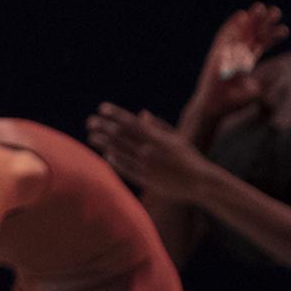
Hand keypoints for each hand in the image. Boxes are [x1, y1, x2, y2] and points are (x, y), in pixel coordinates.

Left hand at [86, 103, 206, 199]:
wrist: (200, 182)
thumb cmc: (189, 158)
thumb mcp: (176, 138)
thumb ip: (158, 125)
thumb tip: (142, 114)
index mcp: (157, 137)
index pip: (131, 122)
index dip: (115, 114)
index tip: (102, 108)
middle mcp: (149, 150)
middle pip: (120, 135)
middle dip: (103, 126)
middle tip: (90, 121)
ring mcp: (145, 165)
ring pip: (119, 151)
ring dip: (103, 142)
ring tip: (92, 136)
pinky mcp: (145, 179)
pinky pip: (125, 168)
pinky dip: (115, 160)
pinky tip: (107, 154)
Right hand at [194, 2, 286, 109]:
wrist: (213, 108)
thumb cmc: (232, 102)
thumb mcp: (255, 92)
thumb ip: (268, 81)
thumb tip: (281, 68)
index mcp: (247, 61)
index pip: (262, 44)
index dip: (273, 36)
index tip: (285, 30)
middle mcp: (237, 54)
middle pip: (253, 34)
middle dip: (264, 23)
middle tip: (276, 12)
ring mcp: (227, 52)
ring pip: (241, 32)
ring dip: (250, 20)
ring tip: (261, 7)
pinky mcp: (216, 53)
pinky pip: (224, 36)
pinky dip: (231, 26)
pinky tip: (241, 15)